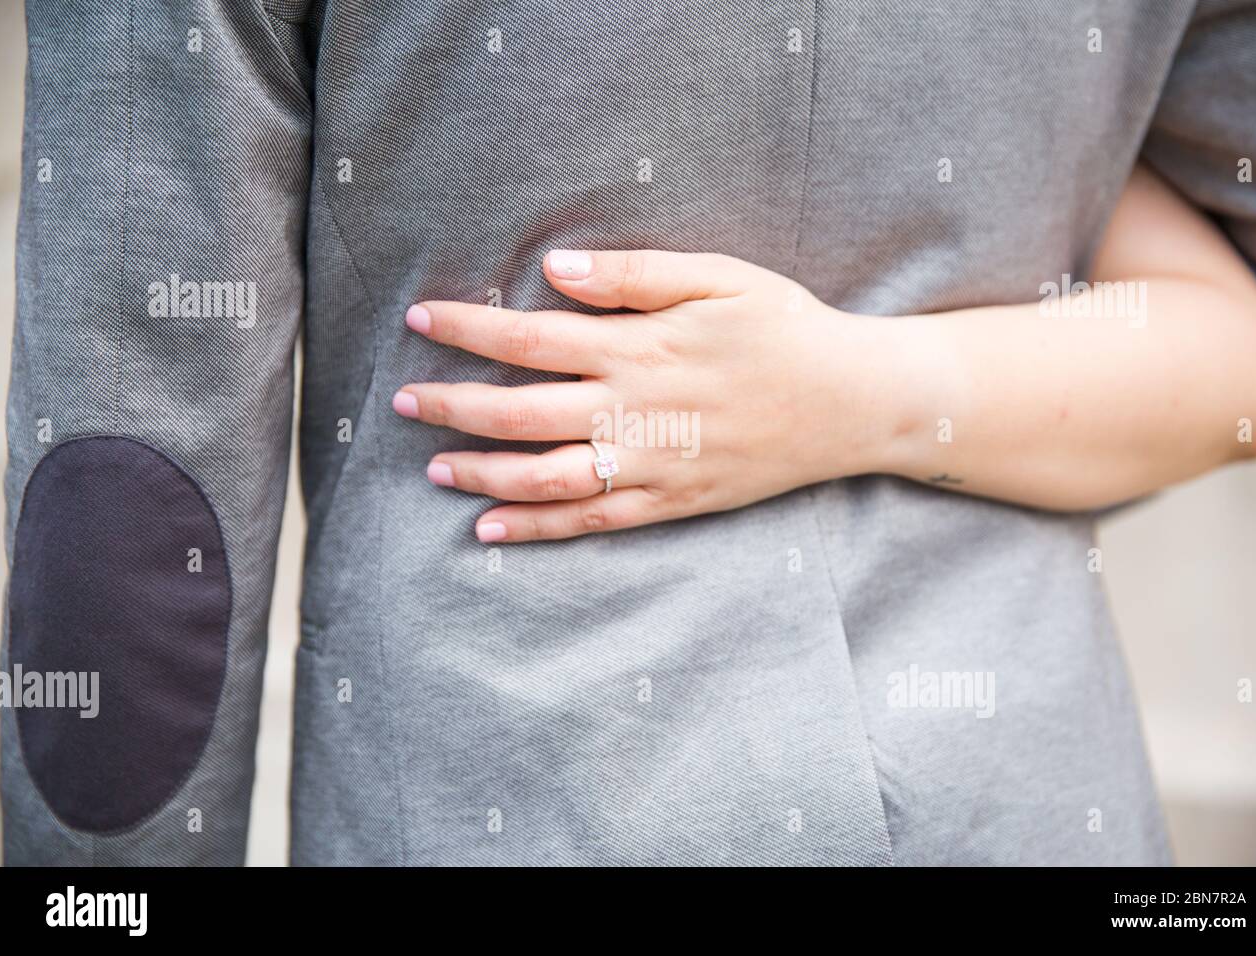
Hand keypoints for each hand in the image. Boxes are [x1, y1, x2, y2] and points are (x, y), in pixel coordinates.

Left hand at [394, 249, 898, 541]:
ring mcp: (651, 464)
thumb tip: (554, 269)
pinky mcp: (671, 503)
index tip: (420, 321)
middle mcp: (634, 410)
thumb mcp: (718, 278)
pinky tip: (490, 529)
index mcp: (639, 347)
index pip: (529, 339)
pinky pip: (592, 521)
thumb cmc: (786, 328)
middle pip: (521, 413)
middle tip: (402, 403)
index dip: (467, 331)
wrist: (852, 402)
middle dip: (452, 407)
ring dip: (482, 472)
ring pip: (545, 477)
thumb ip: (632, 273)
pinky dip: (537, 528)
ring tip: (433, 467)